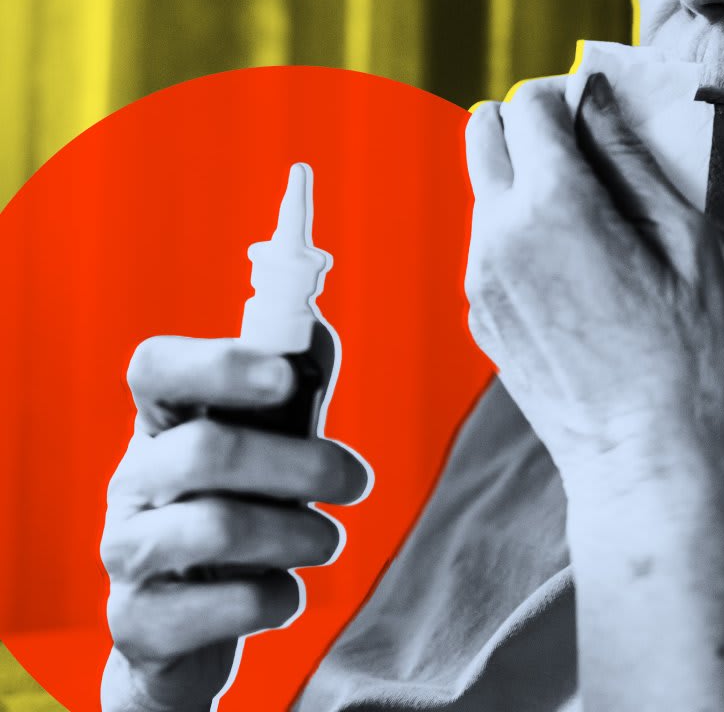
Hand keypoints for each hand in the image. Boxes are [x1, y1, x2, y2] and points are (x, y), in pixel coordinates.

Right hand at [100, 336, 369, 710]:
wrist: (190, 629)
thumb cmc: (242, 513)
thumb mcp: (270, 450)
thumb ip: (293, 396)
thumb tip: (315, 335)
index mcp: (162, 425)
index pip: (156, 368)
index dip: (220, 364)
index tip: (288, 378)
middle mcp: (133, 482)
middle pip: (204, 450)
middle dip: (301, 464)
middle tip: (355, 480)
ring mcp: (127, 553)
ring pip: (214, 528)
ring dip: (297, 533)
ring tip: (328, 541)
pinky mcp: (140, 623)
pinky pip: (220, 606)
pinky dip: (273, 598)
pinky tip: (284, 593)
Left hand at [464, 72, 723, 491]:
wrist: (643, 459)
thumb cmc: (687, 354)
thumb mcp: (687, 242)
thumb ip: (631, 156)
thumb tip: (595, 95)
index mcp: (552, 206)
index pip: (527, 103)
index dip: (566, 96)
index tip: (602, 117)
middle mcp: (496, 236)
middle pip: (481, 131)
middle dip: (530, 126)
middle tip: (589, 157)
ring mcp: (479, 281)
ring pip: (482, 188)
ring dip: (525, 181)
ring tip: (591, 226)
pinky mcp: (480, 317)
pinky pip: (487, 244)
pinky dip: (519, 233)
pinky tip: (575, 275)